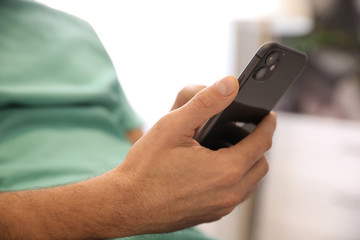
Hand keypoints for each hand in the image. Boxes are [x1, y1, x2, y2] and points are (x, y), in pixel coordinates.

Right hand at [117, 75, 276, 233]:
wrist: (124, 204)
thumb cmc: (145, 167)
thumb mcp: (173, 126)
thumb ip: (205, 102)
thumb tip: (230, 84)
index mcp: (226, 170)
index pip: (262, 143)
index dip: (267, 125)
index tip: (268, 115)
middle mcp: (229, 193)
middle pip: (261, 164)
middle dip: (259, 144)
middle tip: (246, 130)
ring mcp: (220, 208)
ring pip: (250, 182)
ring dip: (247, 163)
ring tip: (229, 147)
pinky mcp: (210, 215)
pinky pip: (235, 194)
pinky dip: (234, 178)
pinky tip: (213, 168)